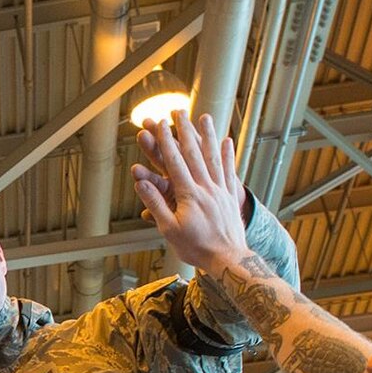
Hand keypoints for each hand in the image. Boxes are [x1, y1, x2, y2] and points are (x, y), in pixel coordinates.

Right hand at [133, 110, 247, 274]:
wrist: (228, 259)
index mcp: (189, 195)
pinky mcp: (230, 195)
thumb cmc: (196, 248)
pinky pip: (228, 171)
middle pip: (194, 153)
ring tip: (204, 117)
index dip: (167, 142)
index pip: (175, 162)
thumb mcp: (169, 230)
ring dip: (207, 135)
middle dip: (184, 131)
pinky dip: (227, 154)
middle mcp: (206, 188)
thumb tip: (141, 184)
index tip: (160, 125)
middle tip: (178, 112)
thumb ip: (156, 204)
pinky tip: (227, 141)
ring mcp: (220, 190)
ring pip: (213, 157)